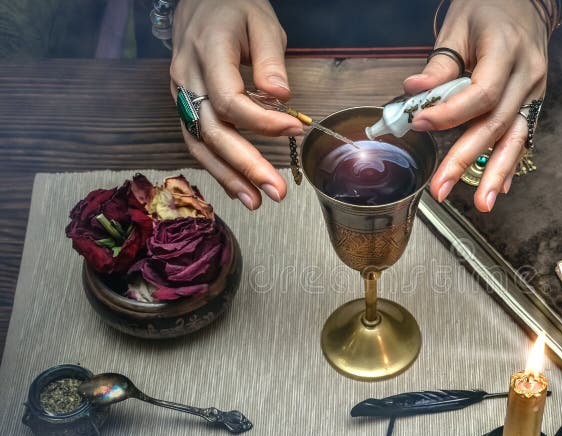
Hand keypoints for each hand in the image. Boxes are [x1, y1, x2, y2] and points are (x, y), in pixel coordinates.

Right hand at [171, 0, 301, 209]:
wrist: (199, 2)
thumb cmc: (233, 8)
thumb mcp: (261, 21)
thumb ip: (271, 59)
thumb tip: (282, 97)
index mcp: (207, 51)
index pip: (230, 99)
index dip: (262, 121)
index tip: (294, 130)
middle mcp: (187, 77)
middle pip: (213, 130)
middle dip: (246, 165)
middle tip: (276, 191)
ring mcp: (180, 93)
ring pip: (200, 143)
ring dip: (229, 177)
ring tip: (257, 201)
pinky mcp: (183, 105)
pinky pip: (197, 141)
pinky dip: (217, 167)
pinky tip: (239, 187)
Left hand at [404, 0, 548, 211]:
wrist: (526, 2)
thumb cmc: (489, 9)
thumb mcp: (459, 26)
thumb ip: (440, 64)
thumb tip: (414, 92)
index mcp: (507, 51)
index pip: (481, 93)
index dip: (450, 113)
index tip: (420, 123)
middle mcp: (527, 75)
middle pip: (495, 123)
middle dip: (466, 159)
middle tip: (441, 187)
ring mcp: (536, 91)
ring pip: (515, 138)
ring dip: (497, 173)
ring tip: (483, 203)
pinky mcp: (534, 103)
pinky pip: (522, 136)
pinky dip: (510, 163)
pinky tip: (500, 187)